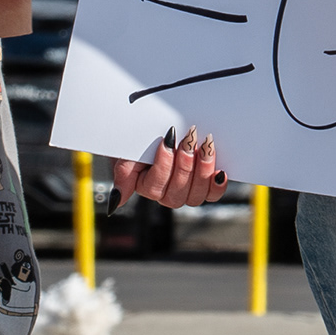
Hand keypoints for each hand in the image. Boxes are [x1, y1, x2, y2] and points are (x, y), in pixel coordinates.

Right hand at [112, 130, 226, 207]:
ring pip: (196, 193)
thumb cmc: (143, 143)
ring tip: (205, 145)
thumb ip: (124, 177)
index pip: (156, 186)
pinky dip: (217, 185)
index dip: (164, 165)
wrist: (160, 132)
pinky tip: (219, 171)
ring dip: (202, 169)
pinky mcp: (206, 186)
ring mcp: (188, 191)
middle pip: (178, 192)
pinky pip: (213, 194)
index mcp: (150, 189)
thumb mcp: (129, 155)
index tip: (167, 141)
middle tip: (189, 139)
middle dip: (184, 164)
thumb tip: (116, 202)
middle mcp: (169, 194)